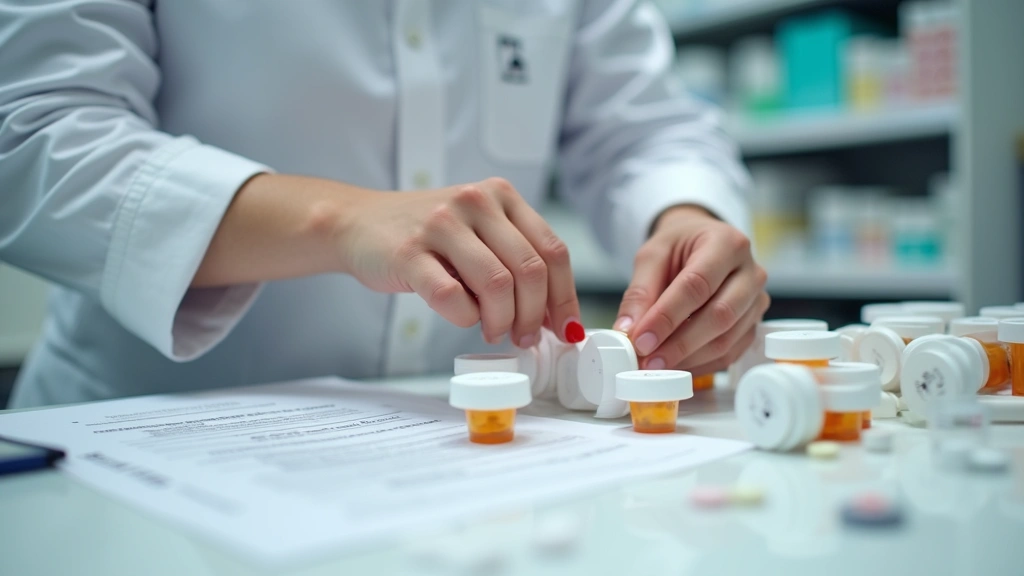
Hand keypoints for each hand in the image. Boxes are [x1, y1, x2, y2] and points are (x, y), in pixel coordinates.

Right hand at [340, 177, 583, 345]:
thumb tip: (552, 316)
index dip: (564, 297)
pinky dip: (464, 318)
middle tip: (524, 337)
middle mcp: (475, 202)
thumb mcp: (477, 232)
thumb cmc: (424, 236)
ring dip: (501, 321)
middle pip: (530, 270)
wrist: (357, 223)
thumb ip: (514, 261)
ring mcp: (441, 224)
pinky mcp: (409, 252)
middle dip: (533, 316)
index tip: (564, 328)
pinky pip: (452, 297)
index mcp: (500, 195)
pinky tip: (461, 317)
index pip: (552, 250)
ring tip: (493, 331)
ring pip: (497, 285)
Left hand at [613, 205, 768, 373]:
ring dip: (688, 358)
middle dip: (679, 344)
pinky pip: (730, 353)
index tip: (641, 340)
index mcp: (727, 244)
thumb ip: (640, 292)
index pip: (697, 285)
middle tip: (646, 360)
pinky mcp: (753, 324)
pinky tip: (675, 365)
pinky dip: (700, 365)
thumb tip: (628, 330)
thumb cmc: (679, 246)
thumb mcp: (652, 255)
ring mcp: (757, 301)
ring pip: (727, 340)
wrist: (702, 243)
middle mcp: (751, 273)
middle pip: (719, 316)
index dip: (667, 317)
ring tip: (655, 366)